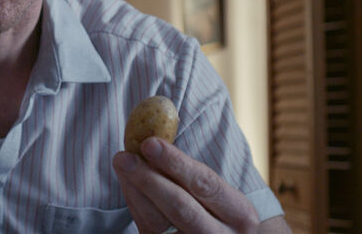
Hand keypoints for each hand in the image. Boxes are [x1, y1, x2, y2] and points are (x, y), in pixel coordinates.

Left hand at [113, 137, 259, 233]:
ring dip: (135, 191)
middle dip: (148, 179)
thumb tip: (156, 137)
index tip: (149, 143)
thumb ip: (195, 174)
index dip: (175, 162)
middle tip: (124, 156)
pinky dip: (135, 206)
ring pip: (158, 223)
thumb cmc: (221, 212)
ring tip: (122, 165)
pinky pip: (147, 230)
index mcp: (240, 215)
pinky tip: (128, 185)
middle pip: (179, 207)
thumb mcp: (224, 197)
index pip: (205, 184)